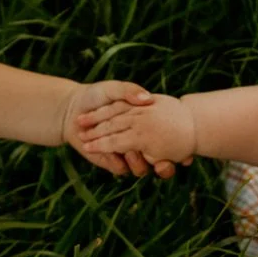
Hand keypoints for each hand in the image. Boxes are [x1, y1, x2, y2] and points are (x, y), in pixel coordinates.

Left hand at [62, 81, 177, 177]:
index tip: (185, 155)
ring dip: (139, 162)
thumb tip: (147, 98)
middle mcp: (137, 141)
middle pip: (159, 160)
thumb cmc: (96, 95)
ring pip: (140, 167)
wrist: (71, 110)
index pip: (167, 139)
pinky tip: (113, 153)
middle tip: (165, 162)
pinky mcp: (111, 161)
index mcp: (144, 123)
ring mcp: (124, 152)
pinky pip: (120, 168)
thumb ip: (130, 91)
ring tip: (133, 152)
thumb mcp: (115, 88)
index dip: (179, 149)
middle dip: (164, 165)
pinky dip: (119, 162)